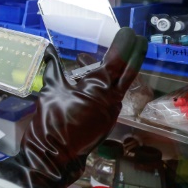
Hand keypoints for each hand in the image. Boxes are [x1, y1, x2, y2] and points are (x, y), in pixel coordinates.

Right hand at [0, 27, 147, 187]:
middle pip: (128, 72)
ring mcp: (111, 111)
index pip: (117, 61)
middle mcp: (111, 99)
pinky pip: (111, 96)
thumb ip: (54, 68)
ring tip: (110, 56)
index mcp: (99, 88)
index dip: (124, 45)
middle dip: (134, 54)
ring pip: (119, 85)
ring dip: (117, 70)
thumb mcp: (51, 90)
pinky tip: (97, 79)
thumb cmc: (52, 120)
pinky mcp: (106, 120)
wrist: (53, 155)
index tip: (129, 32)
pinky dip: (107, 84)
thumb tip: (49, 50)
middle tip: (138, 39)